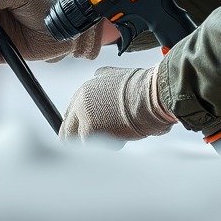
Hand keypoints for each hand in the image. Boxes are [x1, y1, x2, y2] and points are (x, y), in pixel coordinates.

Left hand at [59, 65, 176, 142]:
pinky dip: (112, 145)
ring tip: (121, 130)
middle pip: (67, 132)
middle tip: (98, 144)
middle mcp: (79, 103)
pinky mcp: (90, 130)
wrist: (152, 94)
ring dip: (101, 142)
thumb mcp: (116, 74)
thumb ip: (101, 78)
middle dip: (80, 141)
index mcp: (84, 91)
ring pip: (83, 142)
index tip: (88, 134)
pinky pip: (96, 146)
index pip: (70, 115)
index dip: (79, 127)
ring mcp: (83, 117)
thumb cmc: (142, 87)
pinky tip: (125, 133)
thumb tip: (96, 76)